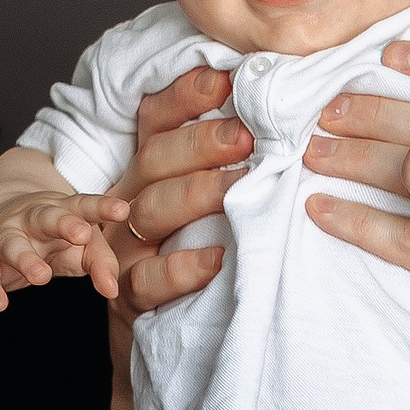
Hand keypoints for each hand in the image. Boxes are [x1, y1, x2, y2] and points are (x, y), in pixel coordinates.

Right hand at [0, 187, 127, 311]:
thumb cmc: (52, 236)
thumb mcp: (81, 244)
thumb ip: (101, 262)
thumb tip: (112, 290)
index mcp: (62, 210)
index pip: (84, 206)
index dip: (102, 208)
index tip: (121, 210)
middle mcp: (32, 217)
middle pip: (47, 217)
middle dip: (64, 224)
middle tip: (81, 234)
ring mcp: (5, 234)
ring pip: (13, 243)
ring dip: (26, 259)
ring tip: (41, 276)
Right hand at [113, 64, 252, 316]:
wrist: (164, 330)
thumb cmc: (195, 251)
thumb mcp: (205, 201)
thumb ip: (229, 161)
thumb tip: (284, 115)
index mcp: (147, 172)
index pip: (157, 121)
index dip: (186, 97)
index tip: (225, 79)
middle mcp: (128, 201)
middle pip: (155, 160)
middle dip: (201, 143)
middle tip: (247, 134)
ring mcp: (124, 248)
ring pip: (152, 212)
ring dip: (198, 193)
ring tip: (243, 186)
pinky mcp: (130, 295)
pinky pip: (151, 279)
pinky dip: (184, 268)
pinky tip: (220, 258)